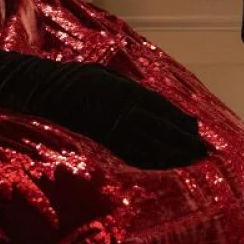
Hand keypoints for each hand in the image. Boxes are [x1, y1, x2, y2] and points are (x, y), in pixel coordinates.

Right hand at [27, 62, 208, 169]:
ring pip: (149, 145)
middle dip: (182, 140)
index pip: (162, 108)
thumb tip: (151, 101)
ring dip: (171, 155)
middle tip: (202, 151)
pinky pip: (128, 156)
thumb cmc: (74, 80)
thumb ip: (128, 87)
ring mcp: (111, 128)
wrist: (42, 91)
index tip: (196, 129)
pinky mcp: (100, 143)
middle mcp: (123, 110)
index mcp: (126, 91)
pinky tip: (160, 169)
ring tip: (188, 162)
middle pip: (161, 128)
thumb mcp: (105, 74)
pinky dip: (147, 163)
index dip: (180, 120)